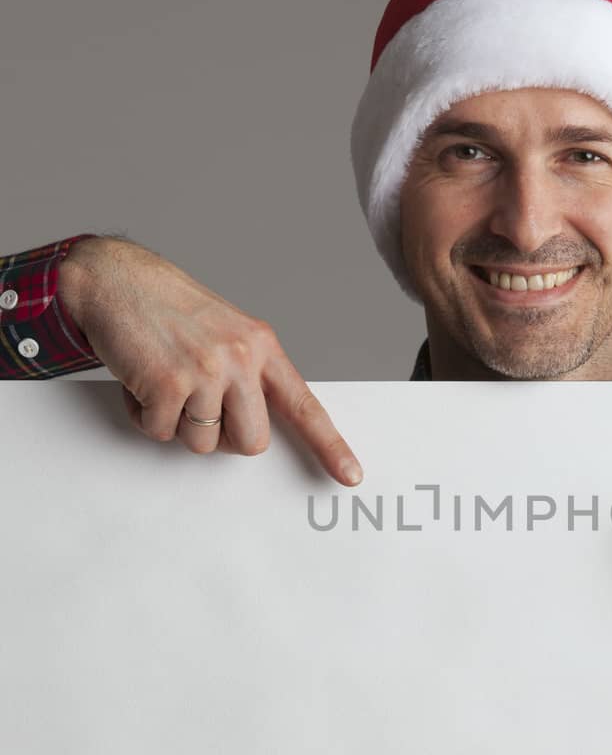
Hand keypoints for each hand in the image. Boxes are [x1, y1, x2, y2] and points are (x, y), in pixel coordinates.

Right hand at [57, 236, 362, 484]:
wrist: (117, 279)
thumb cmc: (170, 309)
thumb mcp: (227, 333)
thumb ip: (248, 374)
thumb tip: (256, 425)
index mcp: (262, 347)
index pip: (305, 406)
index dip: (330, 445)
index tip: (350, 475)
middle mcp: (241, 358)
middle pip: (252, 442)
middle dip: (222, 437)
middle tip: (198, 406)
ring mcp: (206, 371)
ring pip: (203, 444)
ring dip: (178, 424)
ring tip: (164, 382)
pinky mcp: (167, 384)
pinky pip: (161, 432)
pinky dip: (144, 415)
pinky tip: (141, 380)